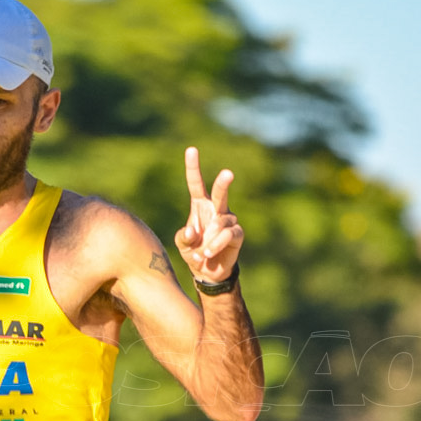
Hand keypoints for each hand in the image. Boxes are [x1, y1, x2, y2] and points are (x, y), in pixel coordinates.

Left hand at [174, 146, 243, 282]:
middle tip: (228, 173)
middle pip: (219, 192)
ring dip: (208, 241)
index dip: (193, 167)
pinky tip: (209, 254)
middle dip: (223, 183)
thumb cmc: (193, 252)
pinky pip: (228, 235)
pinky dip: (216, 245)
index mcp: (199, 206)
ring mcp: (228, 220)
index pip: (196, 184)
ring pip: (220, 223)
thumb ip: (183, 238)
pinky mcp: (237, 233)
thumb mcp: (182, 245)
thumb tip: (192, 230)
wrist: (208, 271)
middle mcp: (216, 209)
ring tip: (202, 253)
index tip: (191, 150)